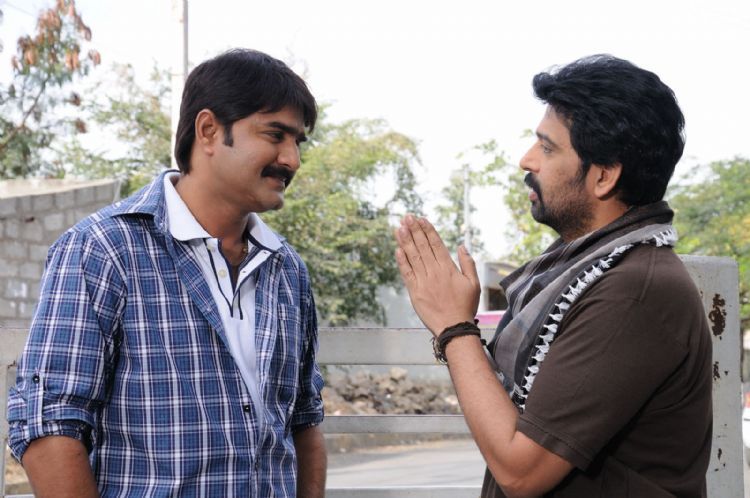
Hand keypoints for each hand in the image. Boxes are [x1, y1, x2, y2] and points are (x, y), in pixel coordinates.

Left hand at [394, 215, 479, 335]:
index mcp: (448, 268)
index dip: (428, 230)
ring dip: (405, 241)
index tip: (421, 219)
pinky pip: (406, 273)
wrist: (454, 327)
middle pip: (422, 247)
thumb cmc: (465, 306)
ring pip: (413, 256)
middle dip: (414, 230)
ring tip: (400, 227)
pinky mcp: (414, 292)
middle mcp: (434, 272)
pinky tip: (398, 249)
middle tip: (407, 217)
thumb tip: (461, 246)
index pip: (436, 244)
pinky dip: (402, 261)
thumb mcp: (473, 284)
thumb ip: (467, 263)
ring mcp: (423, 281)